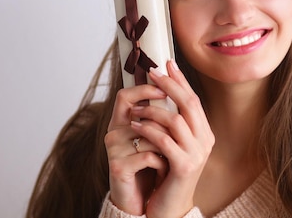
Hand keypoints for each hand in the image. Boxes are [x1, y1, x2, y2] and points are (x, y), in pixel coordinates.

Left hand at [104, 60, 214, 217]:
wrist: (170, 208)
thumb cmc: (168, 173)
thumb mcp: (173, 144)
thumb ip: (172, 123)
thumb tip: (160, 92)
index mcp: (204, 133)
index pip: (194, 100)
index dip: (180, 80)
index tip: (167, 63)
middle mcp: (205, 141)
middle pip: (189, 104)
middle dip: (169, 85)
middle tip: (152, 72)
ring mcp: (196, 155)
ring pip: (175, 120)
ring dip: (153, 109)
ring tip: (136, 108)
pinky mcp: (183, 167)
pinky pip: (164, 140)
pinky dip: (148, 130)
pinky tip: (134, 126)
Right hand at [104, 78, 169, 214]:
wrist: (138, 202)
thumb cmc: (148, 168)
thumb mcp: (153, 140)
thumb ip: (158, 120)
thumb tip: (177, 92)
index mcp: (121, 124)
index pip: (125, 96)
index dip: (144, 89)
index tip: (164, 88)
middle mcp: (113, 133)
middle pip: (133, 109)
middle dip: (160, 113)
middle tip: (178, 118)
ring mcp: (114, 150)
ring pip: (149, 134)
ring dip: (166, 145)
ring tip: (172, 155)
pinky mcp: (119, 167)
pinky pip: (149, 155)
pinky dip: (162, 162)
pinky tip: (165, 169)